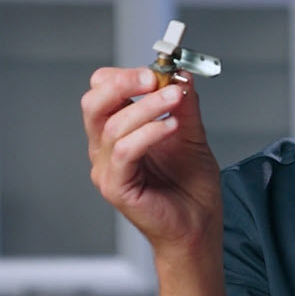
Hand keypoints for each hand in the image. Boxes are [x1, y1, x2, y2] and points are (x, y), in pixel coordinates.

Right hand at [82, 66, 221, 254]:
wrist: (199, 226)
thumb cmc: (191, 187)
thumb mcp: (191, 134)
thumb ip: (183, 105)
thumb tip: (180, 73)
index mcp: (117, 132)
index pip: (102, 92)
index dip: (125, 75)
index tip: (157, 70)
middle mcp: (105, 149)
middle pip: (94, 103)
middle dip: (123, 83)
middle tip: (153, 77)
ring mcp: (107, 169)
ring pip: (112, 125)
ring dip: (147, 106)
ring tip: (175, 100)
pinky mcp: (116, 187)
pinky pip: (124, 152)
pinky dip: (148, 133)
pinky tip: (170, 127)